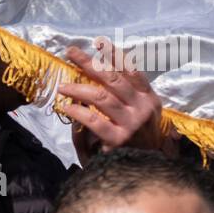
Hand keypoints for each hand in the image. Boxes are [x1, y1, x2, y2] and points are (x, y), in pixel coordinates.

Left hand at [58, 38, 164, 160]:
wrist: (150, 170)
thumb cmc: (142, 138)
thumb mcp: (144, 113)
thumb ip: (128, 95)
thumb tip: (100, 71)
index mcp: (149, 98)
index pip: (131, 70)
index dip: (115, 54)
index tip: (99, 42)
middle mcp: (142, 108)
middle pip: (112, 78)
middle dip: (90, 63)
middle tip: (71, 52)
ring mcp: (131, 123)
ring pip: (101, 97)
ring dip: (78, 88)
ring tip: (63, 85)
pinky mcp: (119, 140)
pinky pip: (93, 120)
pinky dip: (78, 111)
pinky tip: (67, 107)